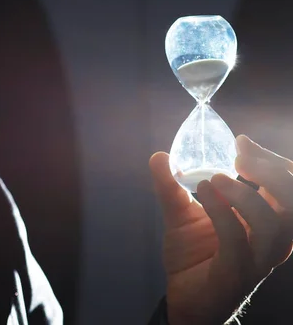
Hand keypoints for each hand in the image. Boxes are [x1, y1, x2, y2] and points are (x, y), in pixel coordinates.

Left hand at [149, 135, 292, 324]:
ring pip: (274, 223)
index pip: (289, 187)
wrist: (183, 298)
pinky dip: (222, 212)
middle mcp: (270, 240)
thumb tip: (159, 155)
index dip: (273, 162)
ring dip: (246, 194)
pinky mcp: (236, 273)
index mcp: (266, 221)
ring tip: (212, 179)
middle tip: (239, 158)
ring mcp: (256, 258)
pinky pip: (237, 240)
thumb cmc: (193, 256)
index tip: (242, 143)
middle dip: (272, 173)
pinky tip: (202, 193)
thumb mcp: (180, 214)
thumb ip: (171, 186)